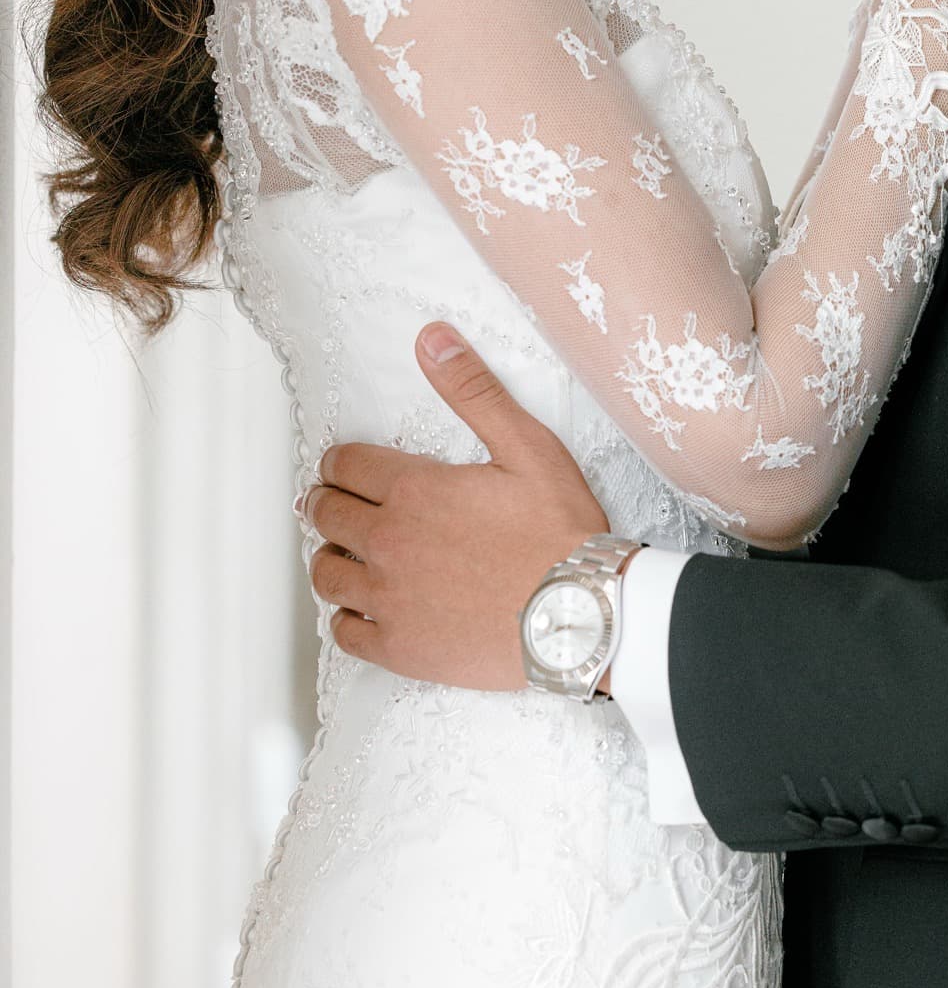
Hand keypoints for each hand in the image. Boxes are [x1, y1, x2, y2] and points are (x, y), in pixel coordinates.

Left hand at [304, 325, 607, 690]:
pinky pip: (344, 632)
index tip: (343, 466)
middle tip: (335, 503)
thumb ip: (473, 391)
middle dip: (328, 503)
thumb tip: (432, 339)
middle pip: (327, 515)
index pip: (345, 466)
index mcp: (414, 490)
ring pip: (326, 573)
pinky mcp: (400, 647)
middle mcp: (389, 543)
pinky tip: (363, 608)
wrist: (581, 614)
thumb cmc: (559, 531)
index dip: (339, 461)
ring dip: (331, 556)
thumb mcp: (527, 446)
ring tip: (346, 552)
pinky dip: (345, 617)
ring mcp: (389, 599)